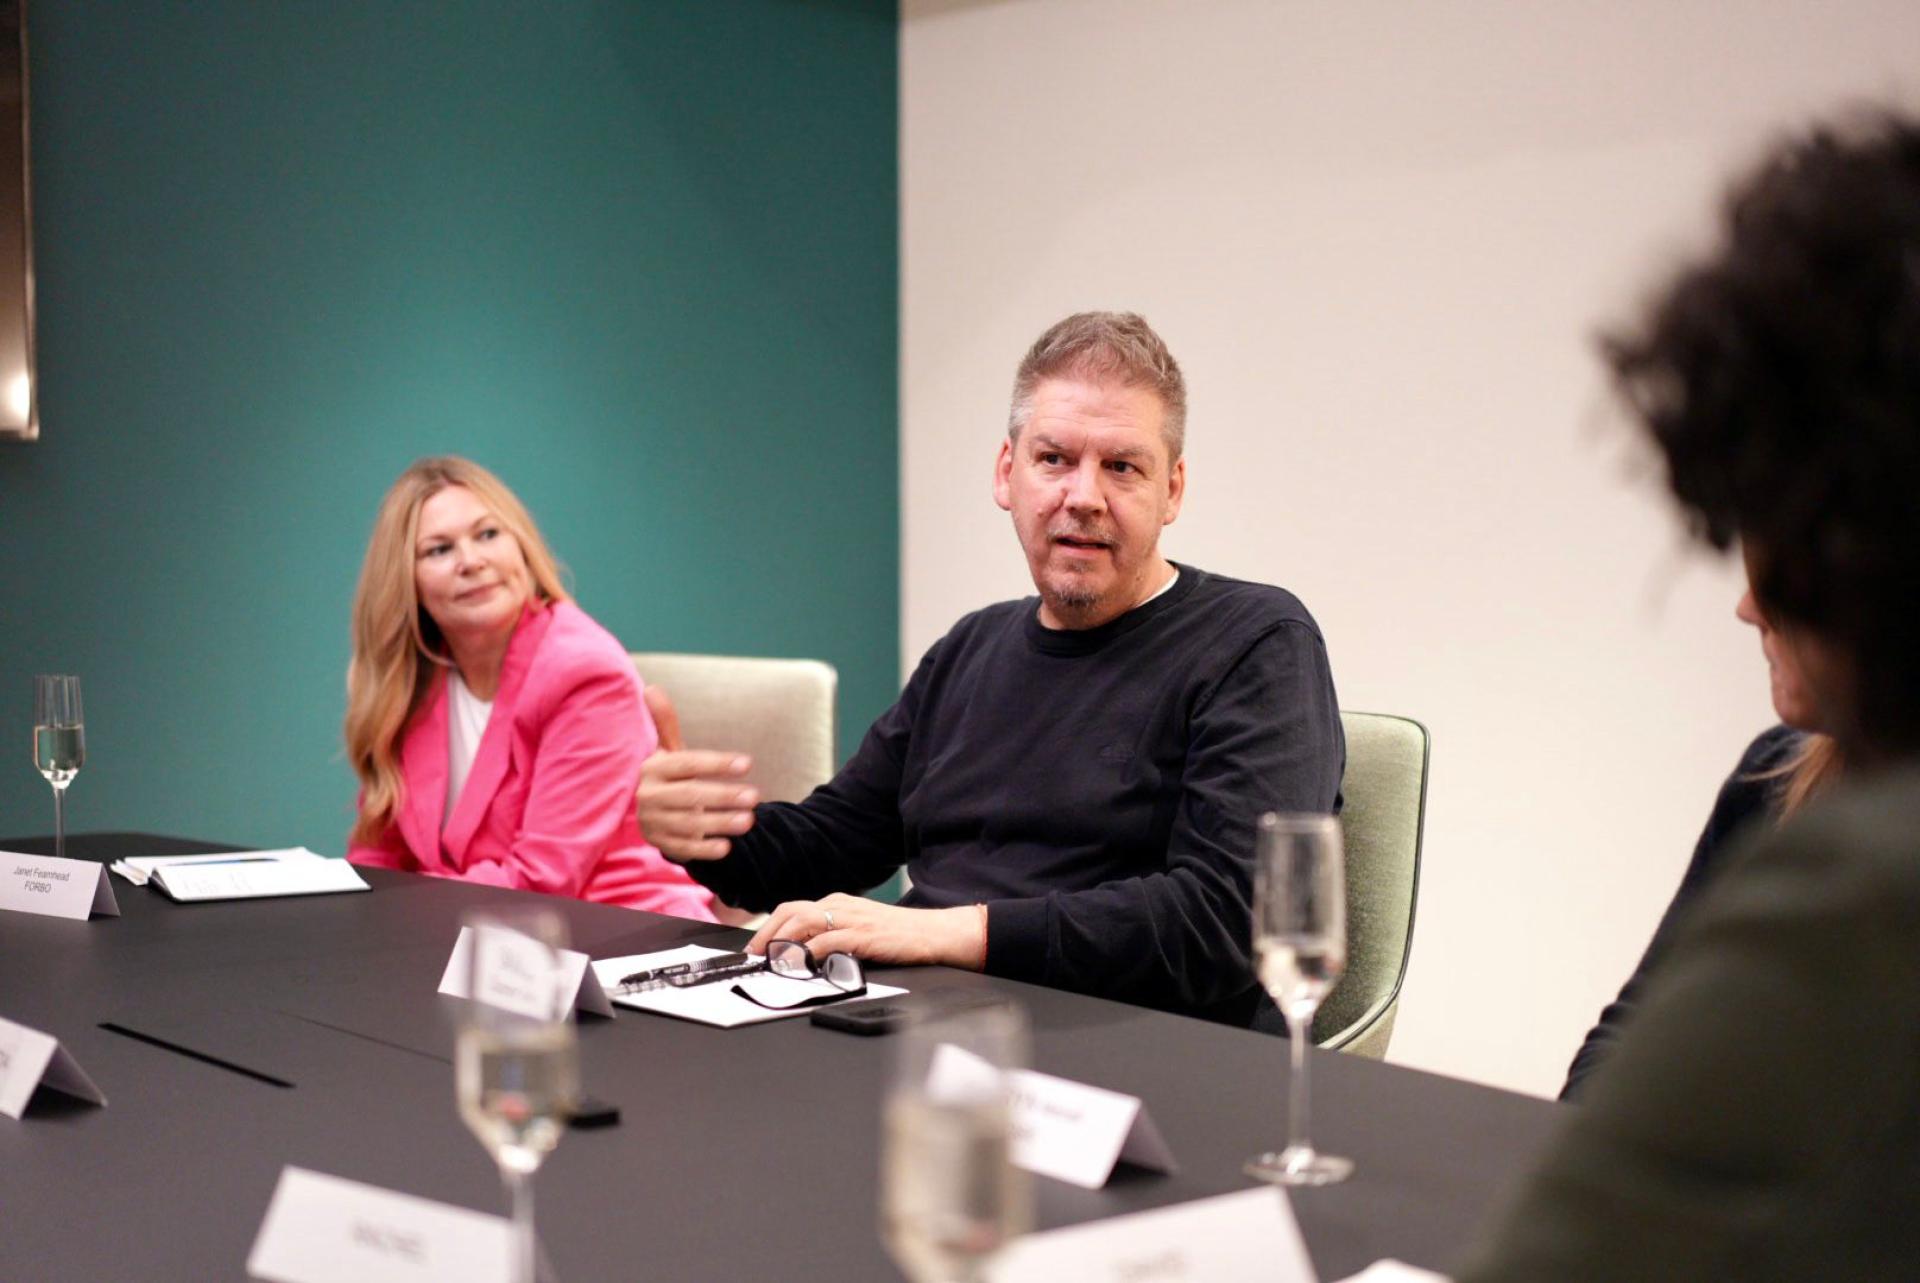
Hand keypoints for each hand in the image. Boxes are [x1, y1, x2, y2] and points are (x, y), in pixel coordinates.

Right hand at [636, 685, 758, 860]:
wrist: (649, 811)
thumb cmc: (668, 775)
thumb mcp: (666, 751)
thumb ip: (665, 723)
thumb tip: (651, 689)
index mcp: (653, 768)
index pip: (687, 764)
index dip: (717, 763)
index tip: (747, 763)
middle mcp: (649, 795)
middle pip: (690, 795)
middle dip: (723, 796)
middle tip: (755, 797)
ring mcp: (653, 821)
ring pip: (689, 824)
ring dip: (721, 823)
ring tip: (750, 820)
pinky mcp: (659, 843)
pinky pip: (683, 848)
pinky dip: (705, 850)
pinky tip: (728, 847)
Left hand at [747, 892, 987, 970]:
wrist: (933, 933)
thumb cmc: (899, 936)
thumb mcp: (860, 928)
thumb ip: (834, 935)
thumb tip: (803, 954)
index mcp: (837, 902)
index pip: (792, 909)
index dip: (768, 928)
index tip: (755, 948)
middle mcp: (840, 905)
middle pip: (790, 913)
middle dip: (766, 934)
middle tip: (753, 956)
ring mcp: (851, 918)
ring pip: (803, 923)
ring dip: (781, 942)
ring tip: (769, 961)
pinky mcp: (863, 935)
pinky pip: (828, 941)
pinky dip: (809, 953)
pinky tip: (800, 965)